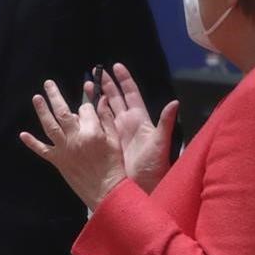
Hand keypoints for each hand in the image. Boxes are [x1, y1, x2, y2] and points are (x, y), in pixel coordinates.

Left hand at [20, 79, 126, 210]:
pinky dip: (32, 142)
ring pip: (50, 126)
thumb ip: (107, 119)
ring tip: (36, 98)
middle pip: (62, 112)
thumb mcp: (115, 140)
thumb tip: (101, 99)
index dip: (86, 103)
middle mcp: (75, 138)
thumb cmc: (114, 165)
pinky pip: (42, 150)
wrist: (106, 191)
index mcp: (91, 131)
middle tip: (48, 83)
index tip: (87, 102)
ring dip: (42, 111)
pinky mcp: (57, 161)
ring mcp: (64, 149)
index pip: (84, 109)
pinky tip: (23, 134)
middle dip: (54, 95)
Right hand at [99, 63, 178, 193]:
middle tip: (95, 72)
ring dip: (95, 97)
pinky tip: (79, 111)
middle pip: (115, 99)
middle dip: (106, 84)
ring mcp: (115, 133)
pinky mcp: (106, 143)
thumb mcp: (160, 144)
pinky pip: (97, 126)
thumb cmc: (154, 166)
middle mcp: (127, 124)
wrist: (143, 188)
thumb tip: (174, 102)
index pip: (131, 94)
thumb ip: (165, 123)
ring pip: (104, 110)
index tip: (116, 66)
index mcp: (140, 120)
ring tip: (86, 85)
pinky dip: (89, 117)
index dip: (124, 80)